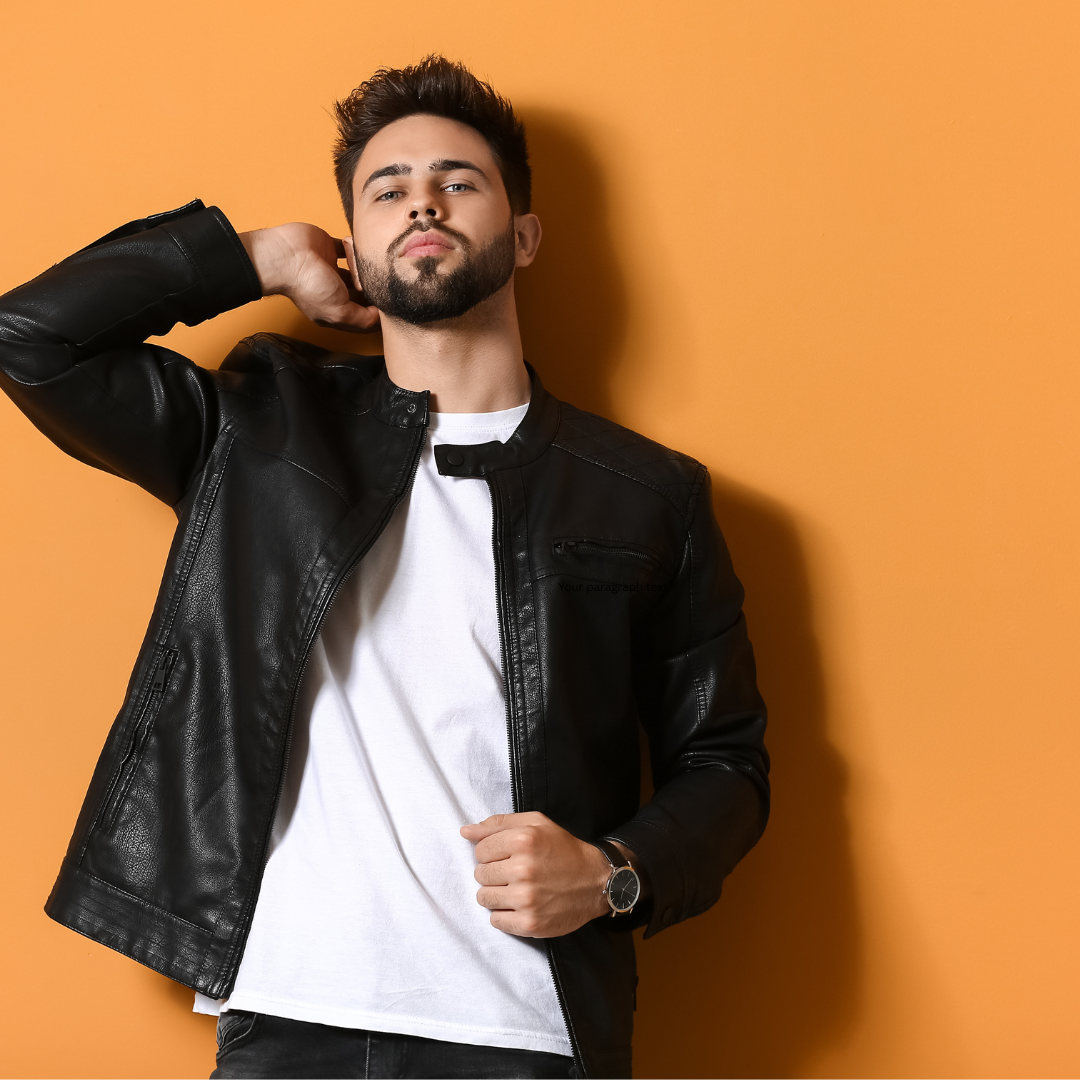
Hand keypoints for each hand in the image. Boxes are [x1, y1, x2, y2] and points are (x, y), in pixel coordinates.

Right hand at [239, 223, 379, 332]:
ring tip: (363, 266)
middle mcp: (334, 292)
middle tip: (383, 282)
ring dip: (363, 267)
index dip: (379, 313)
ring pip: (359, 271)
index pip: (364, 316)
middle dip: (373, 289)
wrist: (286, 255)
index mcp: (335, 312)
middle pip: (363, 294)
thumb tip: (382, 318)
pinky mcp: (329, 249)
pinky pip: (349, 249)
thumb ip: (363, 319)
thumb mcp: (339, 312)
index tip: (391, 304)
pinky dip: (354, 247)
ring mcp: (331, 270)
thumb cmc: (308, 286)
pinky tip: (355, 249)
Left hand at [461, 811, 615, 937]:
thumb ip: (498, 824)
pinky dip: (503, 914)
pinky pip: (495, 921)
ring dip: (496, 894)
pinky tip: (520, 905)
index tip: (507, 856)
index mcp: (523, 840)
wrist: (596, 881)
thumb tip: (465, 831)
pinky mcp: (530, 922)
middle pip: (480, 874)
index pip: (480, 850)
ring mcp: (526, 898)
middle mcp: (523, 869)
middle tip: (514, 873)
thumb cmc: (563, 850)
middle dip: (494, 872)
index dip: (491, 853)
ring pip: (483, 898)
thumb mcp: (536, 825)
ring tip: (516, 889)